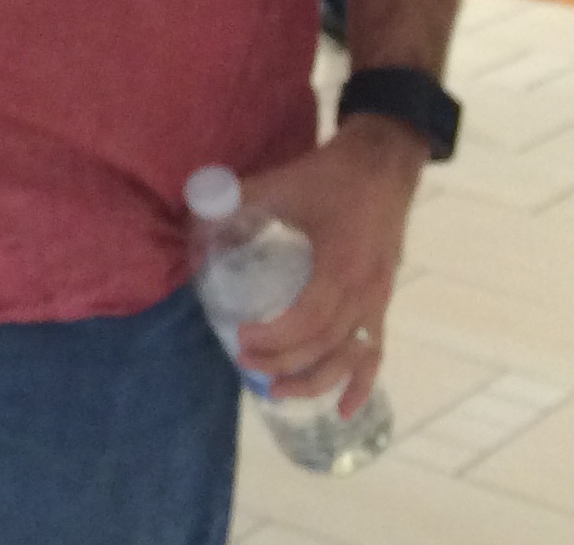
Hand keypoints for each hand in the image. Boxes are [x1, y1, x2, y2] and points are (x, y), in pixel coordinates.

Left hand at [235, 115, 428, 415]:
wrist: (384, 162)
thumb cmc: (329, 174)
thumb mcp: (277, 184)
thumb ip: (232, 204)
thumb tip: (189, 225)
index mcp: (340, 264)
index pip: (309, 318)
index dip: (276, 337)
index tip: (240, 337)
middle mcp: (365, 290)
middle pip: (326, 345)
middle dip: (284, 362)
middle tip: (245, 364)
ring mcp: (379, 299)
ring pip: (351, 357)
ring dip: (315, 381)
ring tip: (278, 393)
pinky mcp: (384, 300)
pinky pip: (377, 351)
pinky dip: (361, 384)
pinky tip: (344, 411)